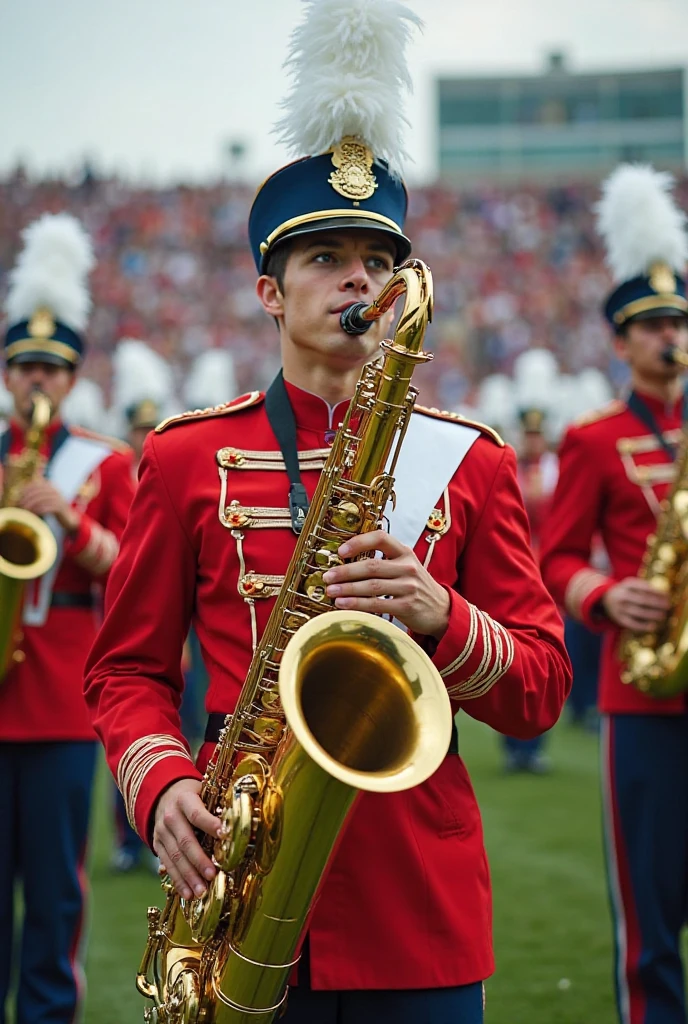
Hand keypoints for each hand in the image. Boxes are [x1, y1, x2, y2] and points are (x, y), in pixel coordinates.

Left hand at [18, 478, 79, 532]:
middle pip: (37, 492)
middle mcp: (55, 490)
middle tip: (19, 507)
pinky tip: (33, 514)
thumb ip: (34, 496)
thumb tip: (18, 496)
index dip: (24, 492)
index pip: (34, 485)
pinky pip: (47, 507)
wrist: (68, 519)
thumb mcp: (43, 500)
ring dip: (31, 506)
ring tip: (25, 511)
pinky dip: (39, 511)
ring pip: (41, 500)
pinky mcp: (61, 507)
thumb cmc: (52, 510)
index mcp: (50, 485)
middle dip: (26, 499)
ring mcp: (59, 498)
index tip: (17, 499)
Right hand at [152, 778, 221, 899]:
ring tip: (201, 892)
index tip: (225, 836)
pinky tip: (188, 894)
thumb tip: (240, 822)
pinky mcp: (157, 845)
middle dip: (199, 860)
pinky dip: (178, 881)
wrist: (164, 794)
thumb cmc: (193, 795)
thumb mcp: (203, 792)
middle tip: (212, 875)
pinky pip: (168, 865)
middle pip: (185, 840)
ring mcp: (161, 832)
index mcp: (184, 799)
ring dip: (189, 876)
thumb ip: (218, 805)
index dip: (210, 824)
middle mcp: (170, 816)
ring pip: (175, 857)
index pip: (197, 814)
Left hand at [322, 530, 450, 639]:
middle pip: (371, 566)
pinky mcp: (407, 606)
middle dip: (345, 571)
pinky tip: (343, 603)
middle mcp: (407, 567)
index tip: (341, 551)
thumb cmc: (416, 585)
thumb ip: (383, 560)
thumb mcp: (405, 566)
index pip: (380, 538)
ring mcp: (408, 587)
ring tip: (331, 590)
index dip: (359, 542)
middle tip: (327, 575)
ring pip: (372, 586)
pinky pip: (377, 604)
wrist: (442, 609)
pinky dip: (357, 604)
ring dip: (347, 588)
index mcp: (404, 552)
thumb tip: (346, 560)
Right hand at [601, 577, 670, 630]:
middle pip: (642, 600)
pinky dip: (643, 626)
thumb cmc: (626, 590)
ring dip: (653, 615)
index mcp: (626, 585)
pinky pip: (632, 624)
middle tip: (667, 606)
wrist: (605, 598)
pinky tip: (653, 626)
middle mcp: (622, 596)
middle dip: (657, 604)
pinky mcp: (619, 619)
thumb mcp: (631, 583)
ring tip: (663, 616)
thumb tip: (663, 595)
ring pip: (639, 612)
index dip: (657, 592)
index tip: (667, 595)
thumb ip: (645, 586)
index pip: (644, 588)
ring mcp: (619, 608)